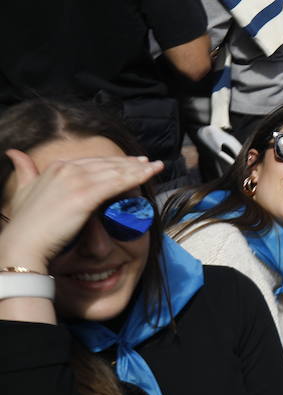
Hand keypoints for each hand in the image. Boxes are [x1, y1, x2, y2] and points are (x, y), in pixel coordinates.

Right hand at [0, 149, 162, 271]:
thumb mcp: (23, 190)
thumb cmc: (25, 223)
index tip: (130, 161)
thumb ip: (25, 170)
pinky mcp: (86, 195)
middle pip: (107, 164)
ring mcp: (77, 181)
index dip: (114, 161)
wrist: (23, 243)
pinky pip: (118, 183)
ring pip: (116, 171)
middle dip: (130, 162)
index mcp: (56, 167)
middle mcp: (67, 169)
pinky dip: (137, 176)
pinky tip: (149, 174)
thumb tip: (14, 152)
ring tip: (155, 166)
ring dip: (139, 168)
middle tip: (148, 162)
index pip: (93, 161)